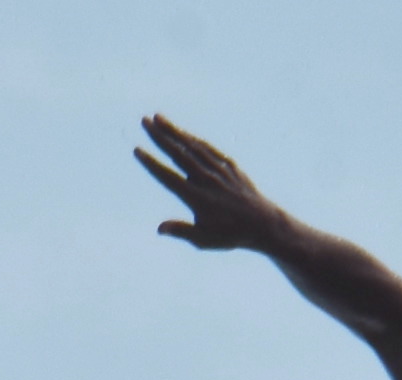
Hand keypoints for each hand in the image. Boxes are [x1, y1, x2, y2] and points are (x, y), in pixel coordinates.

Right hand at [138, 114, 289, 252]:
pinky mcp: (229, 166)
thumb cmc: (231, 235)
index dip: (151, 163)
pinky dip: (195, 139)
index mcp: (196, 197)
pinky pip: (209, 149)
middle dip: (160, 136)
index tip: (137, 150)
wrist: (263, 223)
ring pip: (193, 146)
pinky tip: (185, 134)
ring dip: (175, 130)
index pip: (168, 177)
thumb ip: (181, 231)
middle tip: (144, 120)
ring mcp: (218, 170)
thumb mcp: (204, 239)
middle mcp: (206, 179)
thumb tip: (159, 228)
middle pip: (179, 153)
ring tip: (159, 118)